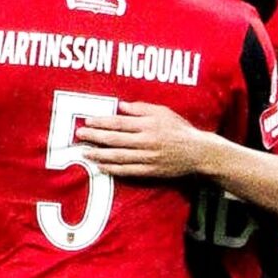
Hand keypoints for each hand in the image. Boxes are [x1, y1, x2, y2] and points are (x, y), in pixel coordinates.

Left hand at [75, 101, 207, 177]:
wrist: (198, 153)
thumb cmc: (179, 129)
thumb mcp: (162, 112)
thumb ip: (140, 108)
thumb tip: (120, 106)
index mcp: (148, 125)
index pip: (119, 123)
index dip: (101, 123)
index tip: (87, 121)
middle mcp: (146, 142)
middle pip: (115, 139)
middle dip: (94, 137)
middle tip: (79, 135)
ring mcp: (148, 158)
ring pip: (118, 157)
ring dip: (99, 154)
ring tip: (84, 152)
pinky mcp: (150, 171)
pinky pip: (127, 171)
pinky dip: (112, 169)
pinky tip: (100, 166)